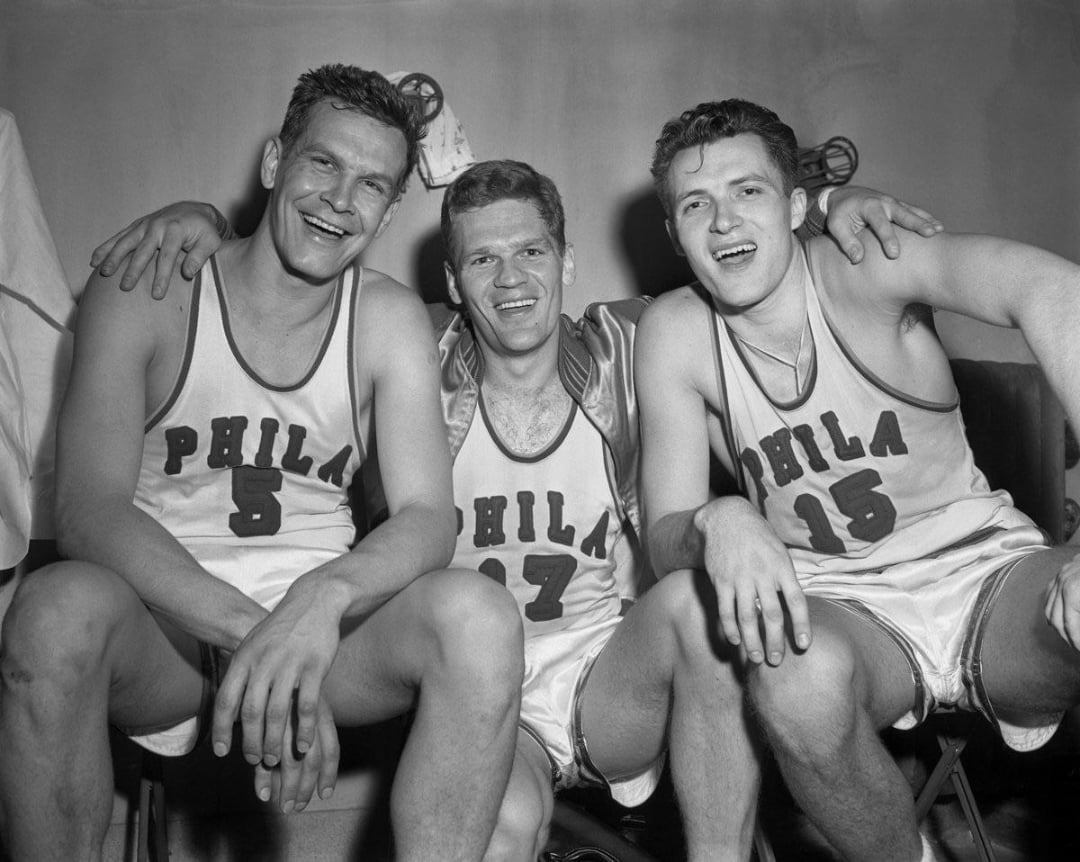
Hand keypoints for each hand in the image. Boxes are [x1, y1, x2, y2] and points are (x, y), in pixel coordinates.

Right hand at [89, 201, 225, 297]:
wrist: (194, 210)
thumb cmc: (204, 230)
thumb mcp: (211, 242)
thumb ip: (200, 257)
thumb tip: (188, 273)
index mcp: (175, 230)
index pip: (166, 257)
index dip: (161, 277)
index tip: (157, 295)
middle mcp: (157, 226)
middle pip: (142, 250)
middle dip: (133, 270)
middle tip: (125, 287)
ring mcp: (144, 225)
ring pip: (125, 242)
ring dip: (113, 257)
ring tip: (105, 274)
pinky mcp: (137, 226)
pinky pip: (119, 237)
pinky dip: (106, 247)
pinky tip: (94, 260)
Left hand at [211, 581, 341, 772]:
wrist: (313, 601)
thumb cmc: (281, 630)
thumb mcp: (253, 645)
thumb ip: (241, 673)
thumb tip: (227, 708)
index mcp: (244, 658)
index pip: (226, 700)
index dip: (221, 729)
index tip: (221, 752)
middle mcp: (264, 662)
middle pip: (251, 712)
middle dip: (250, 742)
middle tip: (254, 760)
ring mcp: (290, 664)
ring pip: (277, 713)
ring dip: (275, 741)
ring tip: (275, 760)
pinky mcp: (315, 666)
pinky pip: (307, 705)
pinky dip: (304, 729)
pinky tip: (303, 745)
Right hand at [253, 694, 339, 811]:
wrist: (274, 654)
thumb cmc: (292, 686)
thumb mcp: (306, 706)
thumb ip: (310, 736)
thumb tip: (317, 767)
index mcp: (321, 710)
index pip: (331, 749)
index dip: (329, 774)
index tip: (324, 794)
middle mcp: (303, 716)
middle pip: (310, 761)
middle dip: (304, 788)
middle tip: (296, 808)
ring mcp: (283, 719)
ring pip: (287, 761)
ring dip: (285, 788)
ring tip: (282, 805)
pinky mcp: (262, 718)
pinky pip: (262, 754)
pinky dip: (263, 777)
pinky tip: (262, 793)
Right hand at [694, 496, 810, 665]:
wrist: (726, 517)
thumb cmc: (758, 537)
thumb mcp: (779, 551)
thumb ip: (786, 578)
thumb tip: (795, 606)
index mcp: (782, 567)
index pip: (796, 600)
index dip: (801, 624)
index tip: (803, 645)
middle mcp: (762, 574)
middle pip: (771, 614)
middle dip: (774, 641)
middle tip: (776, 660)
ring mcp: (740, 577)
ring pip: (747, 617)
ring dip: (752, 640)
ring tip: (756, 658)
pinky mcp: (721, 580)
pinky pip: (725, 609)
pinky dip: (729, 628)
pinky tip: (734, 641)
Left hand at [825, 186, 943, 262]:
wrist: (845, 196)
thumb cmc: (840, 213)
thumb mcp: (836, 226)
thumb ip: (847, 241)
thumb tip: (857, 259)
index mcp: (869, 206)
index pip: (880, 224)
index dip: (888, 239)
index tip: (895, 254)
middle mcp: (885, 202)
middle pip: (903, 214)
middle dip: (917, 224)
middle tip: (930, 234)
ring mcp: (894, 203)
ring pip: (913, 211)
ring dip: (926, 220)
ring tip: (939, 230)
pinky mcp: (899, 206)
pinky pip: (915, 212)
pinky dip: (927, 218)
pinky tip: (938, 228)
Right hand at [1044, 551, 1079, 647]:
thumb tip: (1077, 631)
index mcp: (1074, 591)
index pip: (1070, 624)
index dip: (1076, 640)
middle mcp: (1062, 583)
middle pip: (1056, 618)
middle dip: (1067, 637)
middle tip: (1077, 647)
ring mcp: (1060, 577)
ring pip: (1049, 609)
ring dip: (1058, 626)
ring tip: (1070, 638)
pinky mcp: (1061, 573)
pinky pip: (1049, 596)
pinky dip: (1052, 610)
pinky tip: (1061, 622)